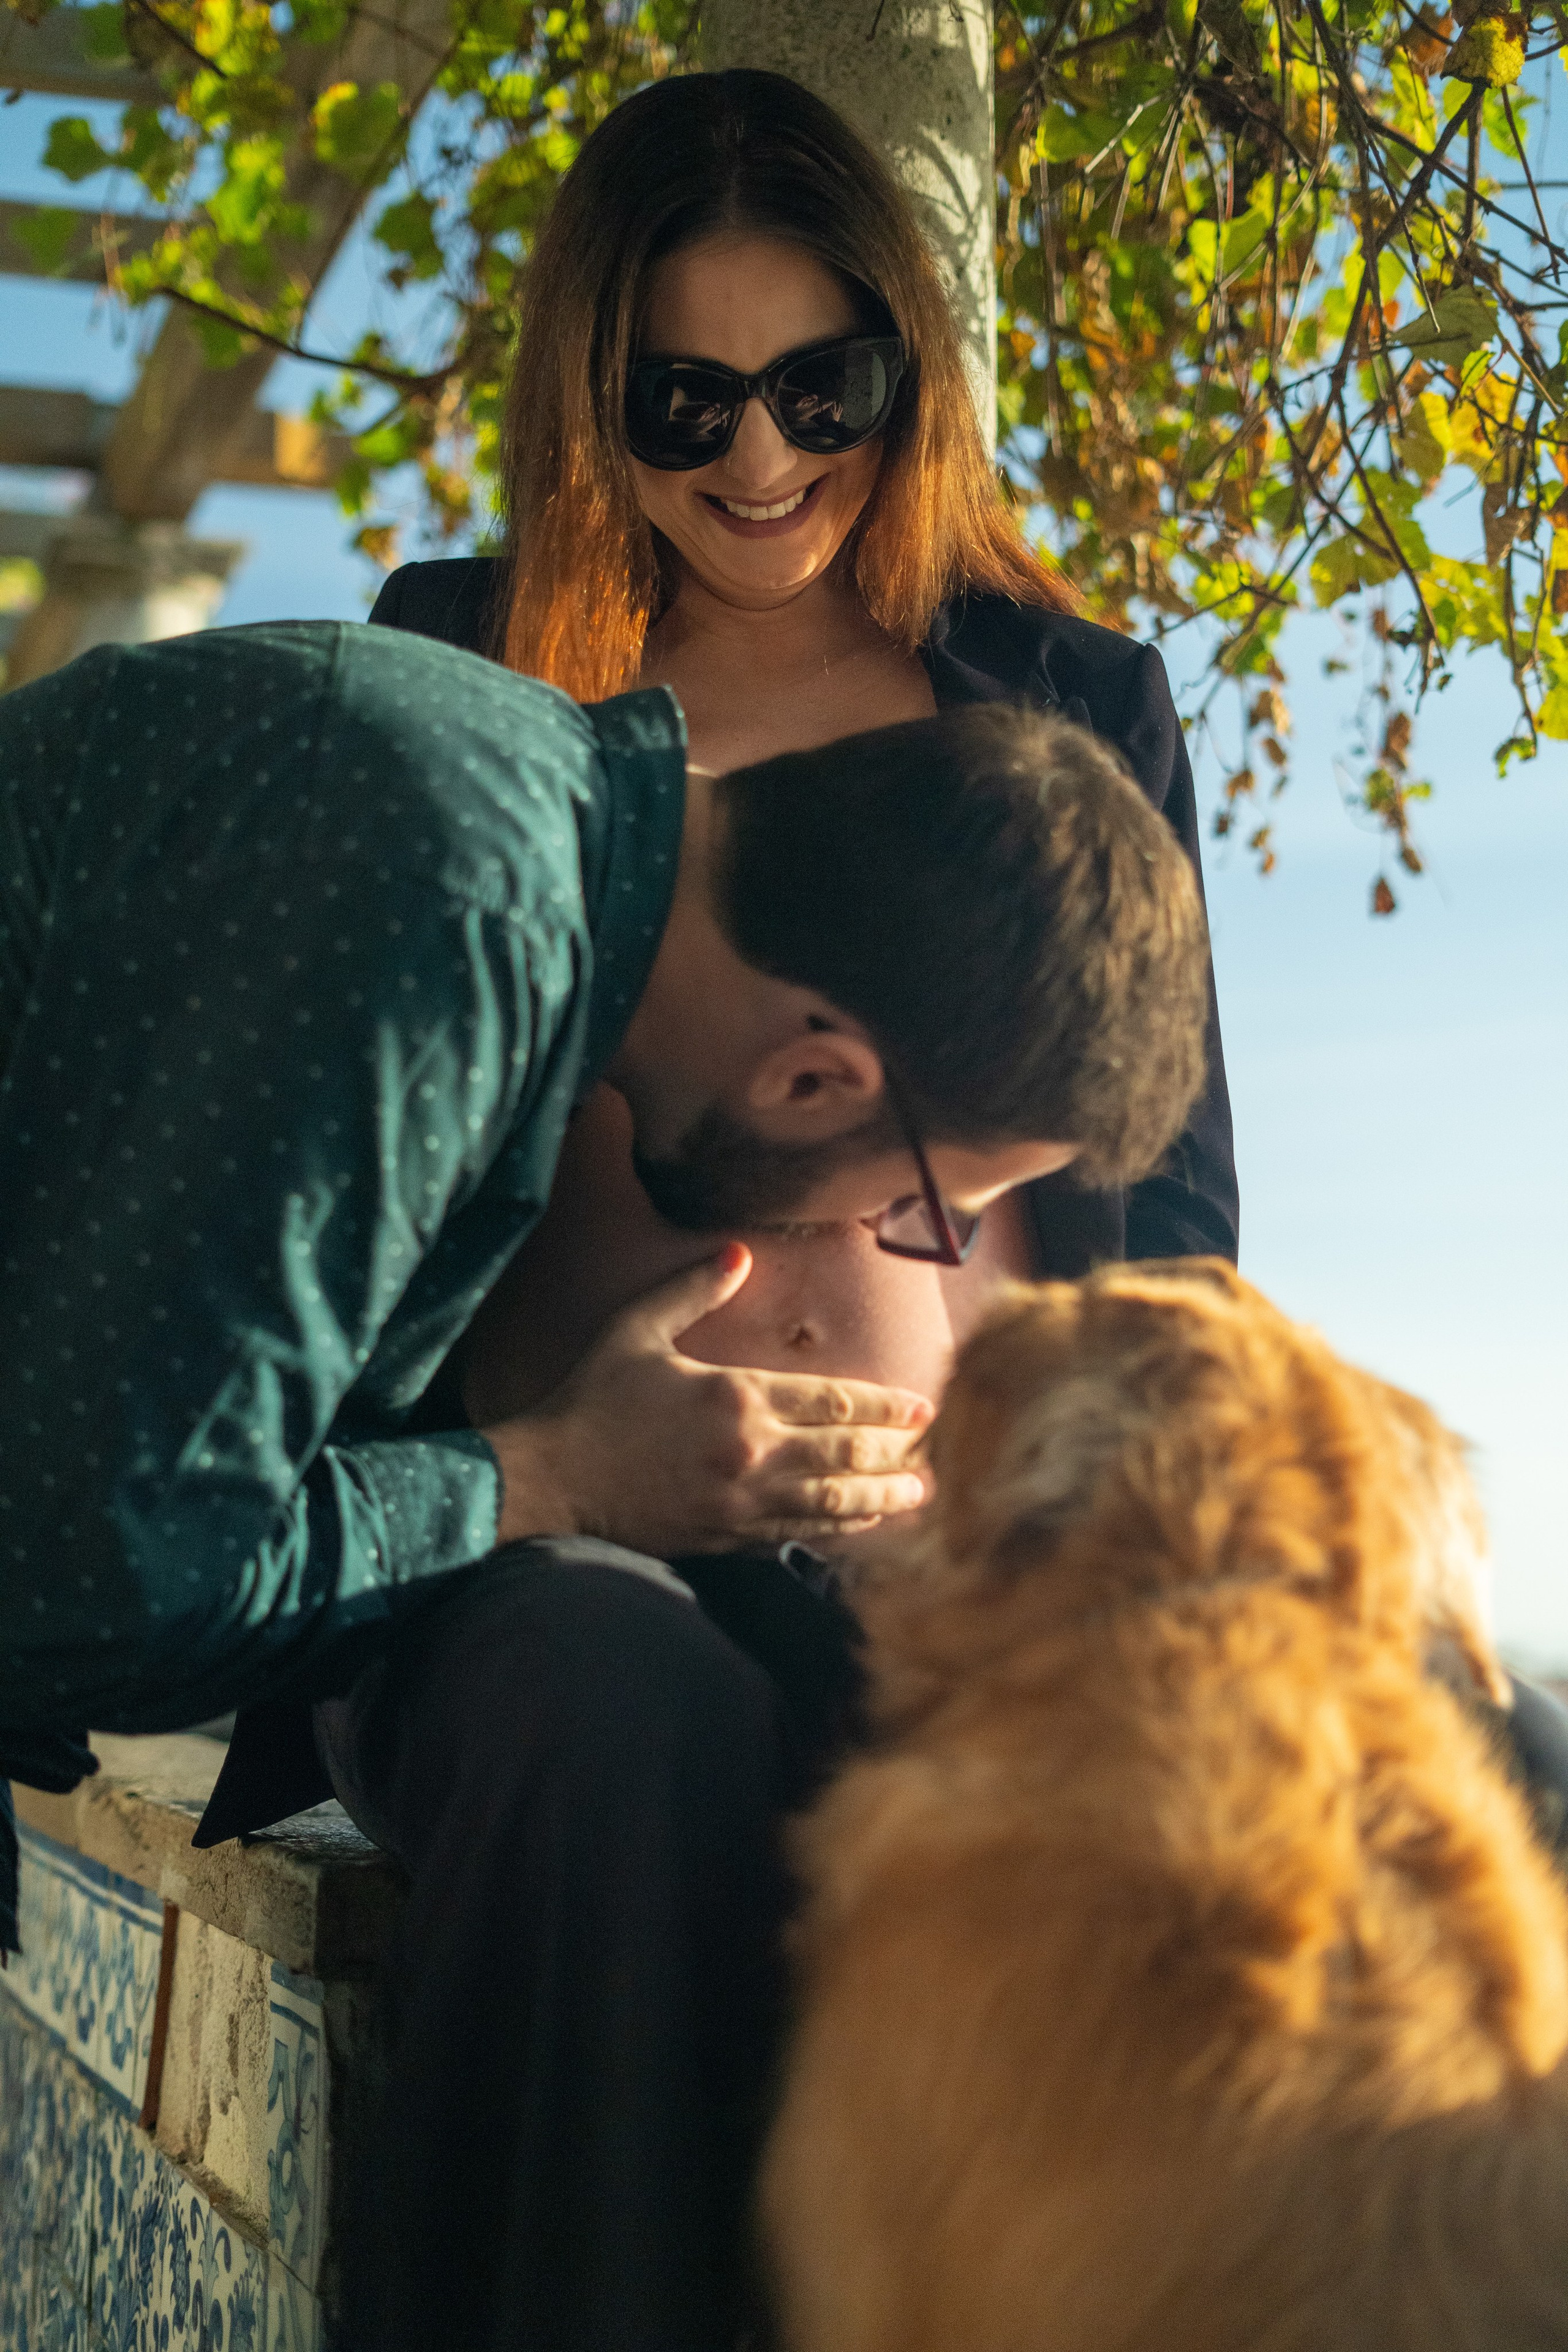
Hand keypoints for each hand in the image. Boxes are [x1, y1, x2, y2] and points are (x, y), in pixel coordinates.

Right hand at [481, 1243, 933, 1556]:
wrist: (551, 1478)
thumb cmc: (591, 1399)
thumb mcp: (635, 1329)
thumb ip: (692, 1289)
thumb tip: (739, 1254)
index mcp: (734, 1395)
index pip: (832, 1401)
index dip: (884, 1405)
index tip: (923, 1406)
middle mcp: (749, 1450)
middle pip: (844, 1453)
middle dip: (896, 1450)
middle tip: (936, 1450)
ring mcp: (740, 1499)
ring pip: (830, 1500)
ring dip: (880, 1496)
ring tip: (920, 1495)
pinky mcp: (726, 1536)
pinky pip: (797, 1532)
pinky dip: (837, 1528)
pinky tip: (862, 1524)